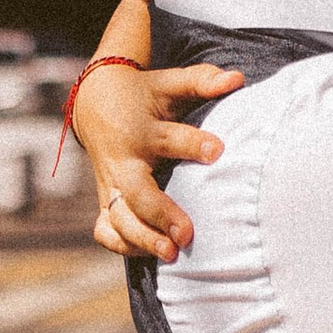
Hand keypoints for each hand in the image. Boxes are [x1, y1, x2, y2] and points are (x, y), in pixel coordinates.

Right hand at [76, 63, 242, 260]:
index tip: (217, 150)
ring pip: (118, 217)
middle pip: (136, 191)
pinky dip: (121, 245)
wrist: (94, 103)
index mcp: (142, 130)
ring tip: (172, 253)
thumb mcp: (169, 83)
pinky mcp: (105, 200)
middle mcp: (124, 160)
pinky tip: (150, 254)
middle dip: (160, 213)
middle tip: (187, 233)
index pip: (168, 138)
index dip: (193, 144)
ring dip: (142, 237)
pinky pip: (105, 230)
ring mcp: (111, 184)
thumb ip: (201, 81)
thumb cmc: (144, 95)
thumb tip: (237, 79)